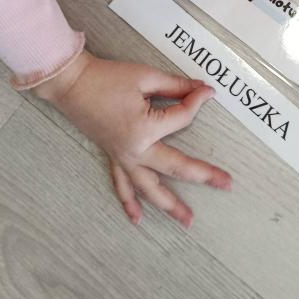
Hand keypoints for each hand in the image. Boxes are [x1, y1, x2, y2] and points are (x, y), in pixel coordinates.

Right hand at [34, 51, 230, 226]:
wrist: (72, 83)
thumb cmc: (108, 77)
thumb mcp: (146, 77)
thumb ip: (177, 87)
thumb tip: (202, 90)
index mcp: (145, 129)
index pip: (183, 118)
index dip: (197, 101)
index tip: (206, 91)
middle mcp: (135, 150)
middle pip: (176, 167)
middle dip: (203, 175)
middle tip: (226, 184)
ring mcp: (123, 157)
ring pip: (150, 188)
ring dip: (169, 205)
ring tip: (187, 220)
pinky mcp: (113, 156)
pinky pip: (122, 185)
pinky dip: (130, 203)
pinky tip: (138, 219)